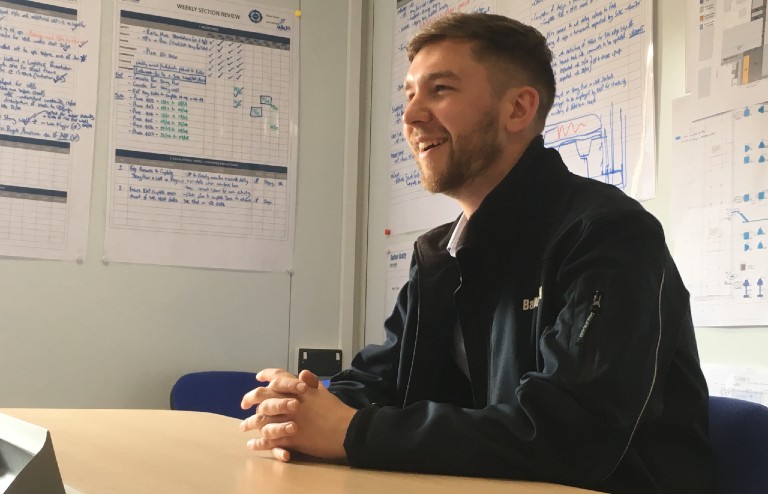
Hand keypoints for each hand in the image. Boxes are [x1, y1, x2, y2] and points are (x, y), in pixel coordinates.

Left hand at [241, 369, 355, 461]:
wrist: (348, 430)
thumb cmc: (338, 411)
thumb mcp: (325, 393)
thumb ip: (312, 383)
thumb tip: (302, 373)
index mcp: (299, 389)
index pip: (279, 377)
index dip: (267, 374)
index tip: (259, 377)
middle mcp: (291, 402)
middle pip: (264, 396)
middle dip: (250, 398)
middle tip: (244, 403)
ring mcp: (289, 420)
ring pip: (262, 419)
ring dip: (251, 423)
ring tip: (244, 427)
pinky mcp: (291, 438)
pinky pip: (270, 440)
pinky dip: (259, 443)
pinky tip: (252, 444)